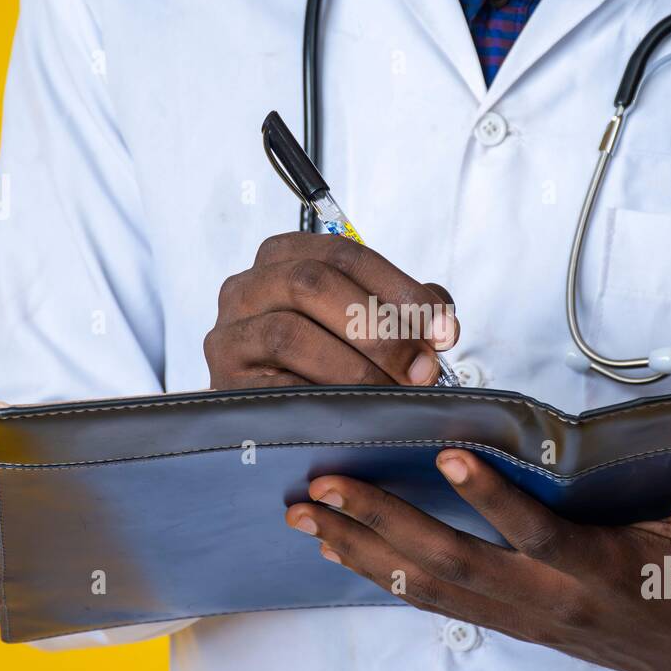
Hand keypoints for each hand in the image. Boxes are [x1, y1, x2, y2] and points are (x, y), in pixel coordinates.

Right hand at [205, 233, 457, 389]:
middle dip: (380, 328)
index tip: (445, 329)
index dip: (401, 289)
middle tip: (424, 368)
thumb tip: (442, 318)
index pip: (344, 254)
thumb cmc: (319, 360)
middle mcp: (246, 287)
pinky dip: (324, 398)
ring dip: (356, 367)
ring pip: (291, 334)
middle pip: (313, 283)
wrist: (270, 416)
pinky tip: (360, 412)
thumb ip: (400, 309)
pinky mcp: (225, 384)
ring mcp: (229, 335)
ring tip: (394, 392)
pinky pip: (275, 386)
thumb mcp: (357, 321)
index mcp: (282, 256)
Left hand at [285, 455, 670, 670]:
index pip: (536, 533)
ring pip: (428, 587)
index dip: (491, 499)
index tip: (446, 453)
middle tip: (325, 487)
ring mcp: (520, 616)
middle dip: (382, 524)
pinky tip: (340, 549)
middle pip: (452, 564)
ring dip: (362, 550)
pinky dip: (381, 574)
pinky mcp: (506, 621)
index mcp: (598, 572)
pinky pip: (433, 601)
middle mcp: (546, 599)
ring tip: (306, 516)